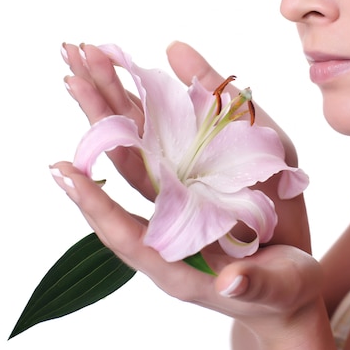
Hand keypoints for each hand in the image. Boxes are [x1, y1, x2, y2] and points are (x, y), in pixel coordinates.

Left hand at [52, 42, 318, 340]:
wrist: (287, 277)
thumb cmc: (282, 290)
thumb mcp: (274, 289)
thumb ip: (254, 285)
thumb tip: (229, 283)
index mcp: (175, 259)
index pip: (126, 232)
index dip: (95, 204)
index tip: (62, 170)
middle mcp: (166, 222)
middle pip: (125, 169)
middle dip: (99, 122)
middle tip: (73, 75)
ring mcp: (178, 194)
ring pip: (140, 145)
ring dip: (117, 101)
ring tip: (90, 59)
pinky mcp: (195, 176)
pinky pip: (168, 137)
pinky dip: (154, 105)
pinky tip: (137, 75)